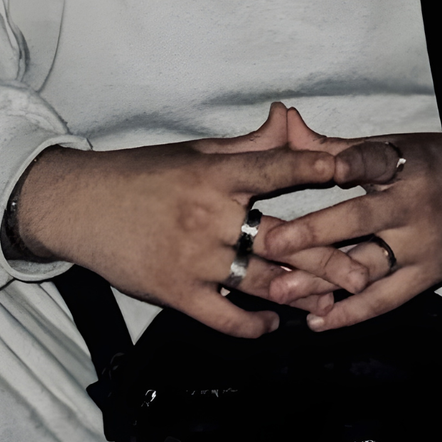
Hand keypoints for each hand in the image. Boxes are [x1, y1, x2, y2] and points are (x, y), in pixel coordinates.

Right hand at [11, 103, 358, 339]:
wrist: (77, 207)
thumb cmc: (139, 175)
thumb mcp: (194, 153)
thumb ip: (249, 146)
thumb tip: (289, 118)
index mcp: (214, 176)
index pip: (273, 170)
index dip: (312, 167)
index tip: (346, 170)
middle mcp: (207, 217)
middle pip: (281, 239)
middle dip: (327, 258)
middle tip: (363, 271)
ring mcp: (192, 258)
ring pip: (261, 281)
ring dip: (299, 296)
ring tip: (328, 304)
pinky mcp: (174, 291)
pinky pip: (224, 316)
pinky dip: (252, 323)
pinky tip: (271, 323)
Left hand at [249, 125, 441, 333]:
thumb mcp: (398, 146)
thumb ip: (337, 145)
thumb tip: (285, 124)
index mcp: (407, 165)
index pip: (375, 161)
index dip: (352, 163)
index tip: (326, 168)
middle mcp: (414, 205)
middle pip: (361, 219)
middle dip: (315, 232)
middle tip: (272, 243)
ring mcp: (422, 244)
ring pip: (367, 265)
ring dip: (322, 280)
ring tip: (280, 292)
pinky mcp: (429, 275)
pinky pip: (387, 299)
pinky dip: (352, 311)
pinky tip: (317, 320)